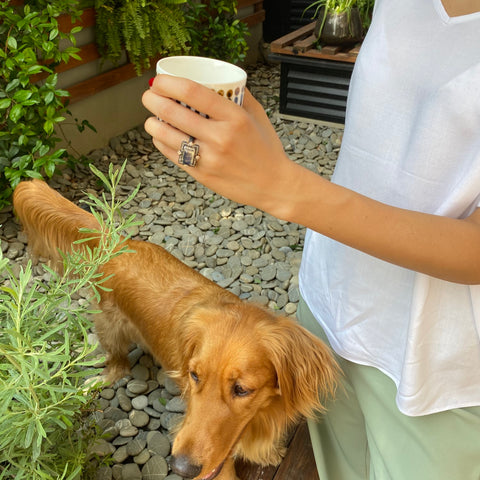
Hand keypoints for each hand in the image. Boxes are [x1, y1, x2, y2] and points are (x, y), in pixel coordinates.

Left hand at [142, 75, 299, 217]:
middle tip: (149, 96)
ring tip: (152, 118)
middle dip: (152, 100)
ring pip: (166, 135)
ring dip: (152, 123)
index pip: (192, 92)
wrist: (273, 185)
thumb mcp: (258, 116)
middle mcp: (219, 137)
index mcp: (234, 117)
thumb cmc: (266, 149)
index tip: (159, 80)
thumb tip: (219, 79)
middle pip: (172, 112)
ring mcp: (208, 158)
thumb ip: (239, 95)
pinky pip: (172, 155)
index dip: (168, 82)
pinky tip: (161, 137)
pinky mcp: (201, 174)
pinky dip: (161, 143)